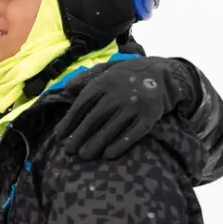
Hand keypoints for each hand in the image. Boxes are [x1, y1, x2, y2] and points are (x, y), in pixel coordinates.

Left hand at [60, 57, 175, 160]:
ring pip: (112, 128)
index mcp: (106, 81)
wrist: (162, 74)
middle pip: (95, 117)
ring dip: (96, 143)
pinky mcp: (149, 117)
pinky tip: (108, 155)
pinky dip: (120, 145)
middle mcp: (120, 93)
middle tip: (68, 150)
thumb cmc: (127, 74)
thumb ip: (86, 77)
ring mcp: (136, 105)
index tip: (60, 134)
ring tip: (84, 155)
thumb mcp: (106, 69)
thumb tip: (66, 89)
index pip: (83, 103)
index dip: (70, 120)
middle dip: (79, 135)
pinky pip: (133, 134)